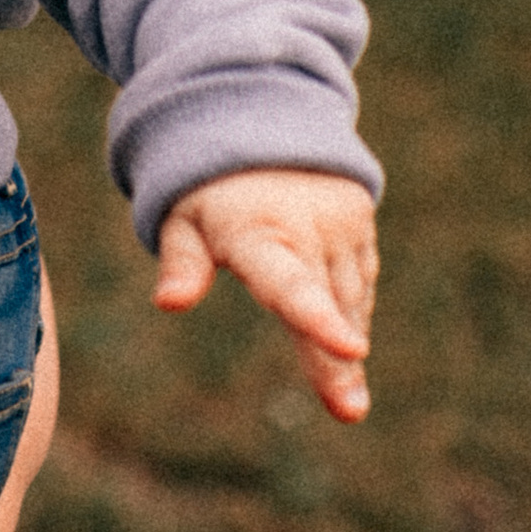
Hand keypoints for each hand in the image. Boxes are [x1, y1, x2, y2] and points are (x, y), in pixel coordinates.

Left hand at [154, 167, 377, 418]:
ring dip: (347, 346)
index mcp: (256, 230)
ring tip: (347, 402)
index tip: (350, 350)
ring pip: (350, 298)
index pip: (288, 283)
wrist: (263, 119)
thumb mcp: (182, 218)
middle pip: (326, 304)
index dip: (317, 319)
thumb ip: (181, 262)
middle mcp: (308, 227)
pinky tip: (343, 342)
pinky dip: (351, 312)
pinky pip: (360, 281)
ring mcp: (340, 224)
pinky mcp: (360, 223)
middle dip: (338, 361)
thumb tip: (169, 303)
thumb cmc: (210, 188)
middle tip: (349, 412)